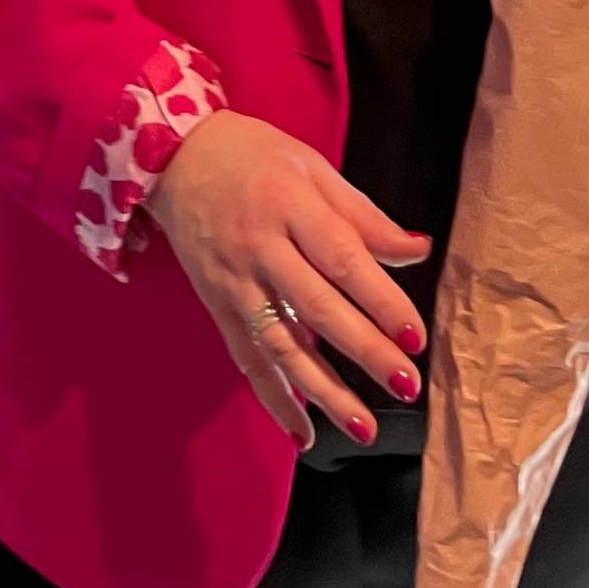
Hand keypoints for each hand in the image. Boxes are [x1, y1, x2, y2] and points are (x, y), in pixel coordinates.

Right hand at [144, 110, 430, 448]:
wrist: (170, 155)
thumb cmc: (252, 155)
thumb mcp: (310, 167)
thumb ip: (363, 215)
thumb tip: (417, 251)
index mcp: (288, 203)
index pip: (341, 257)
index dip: (380, 298)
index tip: (415, 335)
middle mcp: (259, 246)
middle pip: (316, 307)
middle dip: (364, 351)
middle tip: (406, 384)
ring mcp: (233, 280)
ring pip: (280, 344)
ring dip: (323, 391)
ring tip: (363, 427)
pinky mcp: (216, 304)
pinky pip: (245, 358)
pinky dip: (272, 398)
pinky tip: (301, 433)